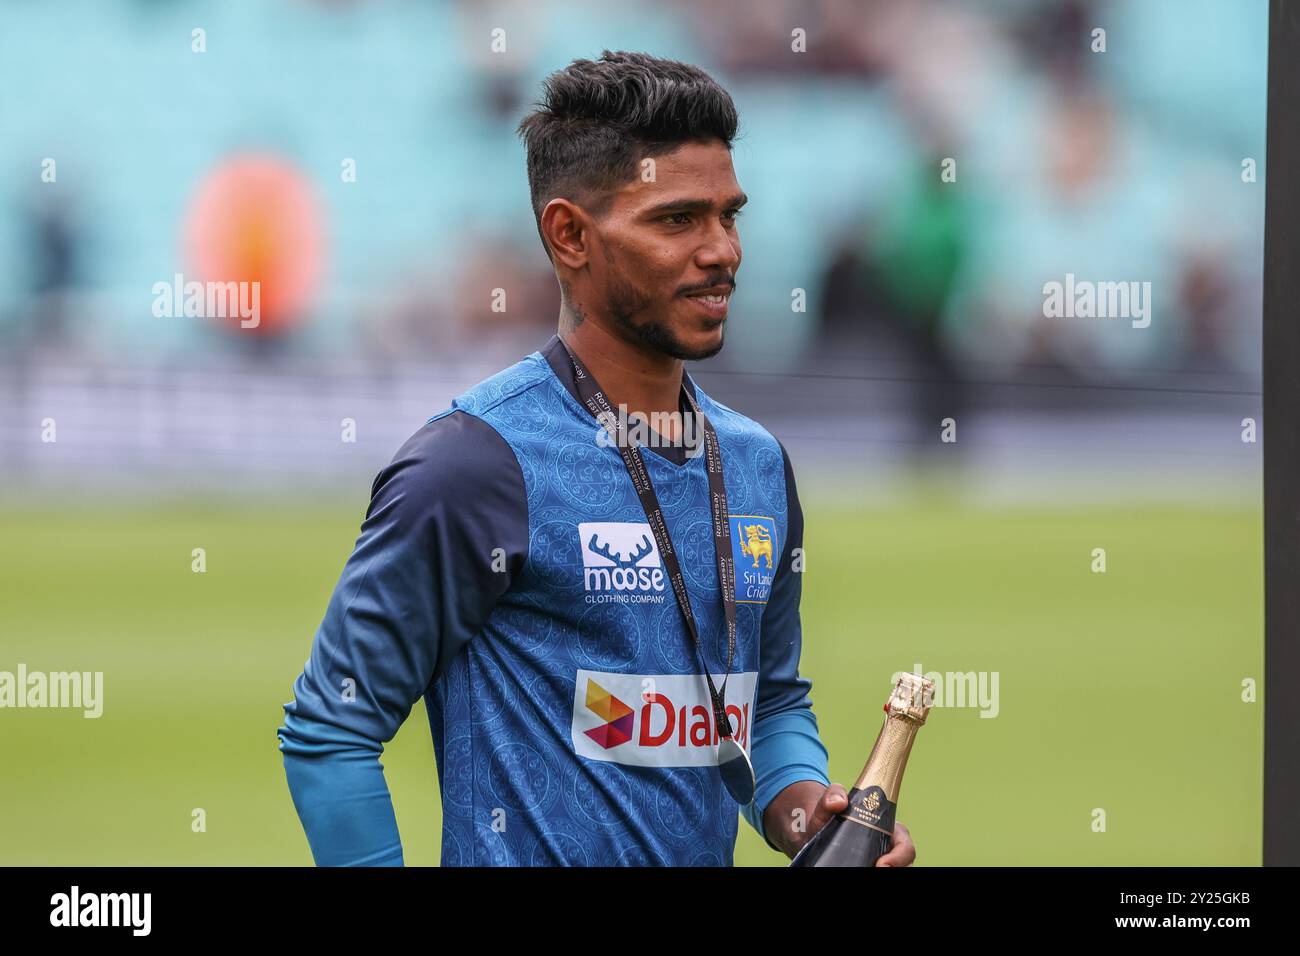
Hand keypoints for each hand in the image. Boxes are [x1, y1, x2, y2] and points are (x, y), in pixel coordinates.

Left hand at [766, 780, 916, 864]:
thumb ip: (831, 795)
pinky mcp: (866, 866)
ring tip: (858, 871)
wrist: (810, 834)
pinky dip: (869, 874)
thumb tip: (840, 802)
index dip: (900, 857)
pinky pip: (873, 873)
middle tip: (874, 872)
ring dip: (881, 874)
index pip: (904, 845)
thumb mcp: (826, 805)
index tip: (882, 864)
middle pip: (902, 864)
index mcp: (885, 829)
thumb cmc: (825, 818)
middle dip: (894, 869)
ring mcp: (876, 860)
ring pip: (890, 870)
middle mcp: (885, 848)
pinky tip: (850, 871)